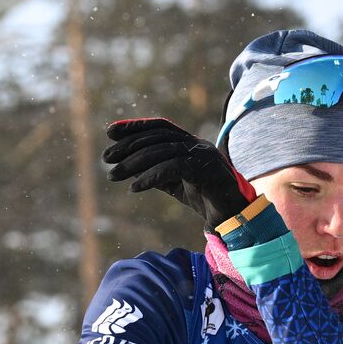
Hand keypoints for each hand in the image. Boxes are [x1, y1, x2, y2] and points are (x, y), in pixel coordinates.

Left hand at [103, 118, 256, 227]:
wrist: (236, 217)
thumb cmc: (208, 200)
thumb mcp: (177, 185)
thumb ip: (158, 174)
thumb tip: (129, 169)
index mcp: (191, 143)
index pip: (160, 127)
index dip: (135, 126)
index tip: (110, 132)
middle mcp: (198, 144)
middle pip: (157, 137)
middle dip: (128, 146)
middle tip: (106, 158)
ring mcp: (204, 156)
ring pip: (163, 152)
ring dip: (134, 164)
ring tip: (114, 175)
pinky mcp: (207, 171)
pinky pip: (173, 169)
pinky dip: (151, 177)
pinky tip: (135, 187)